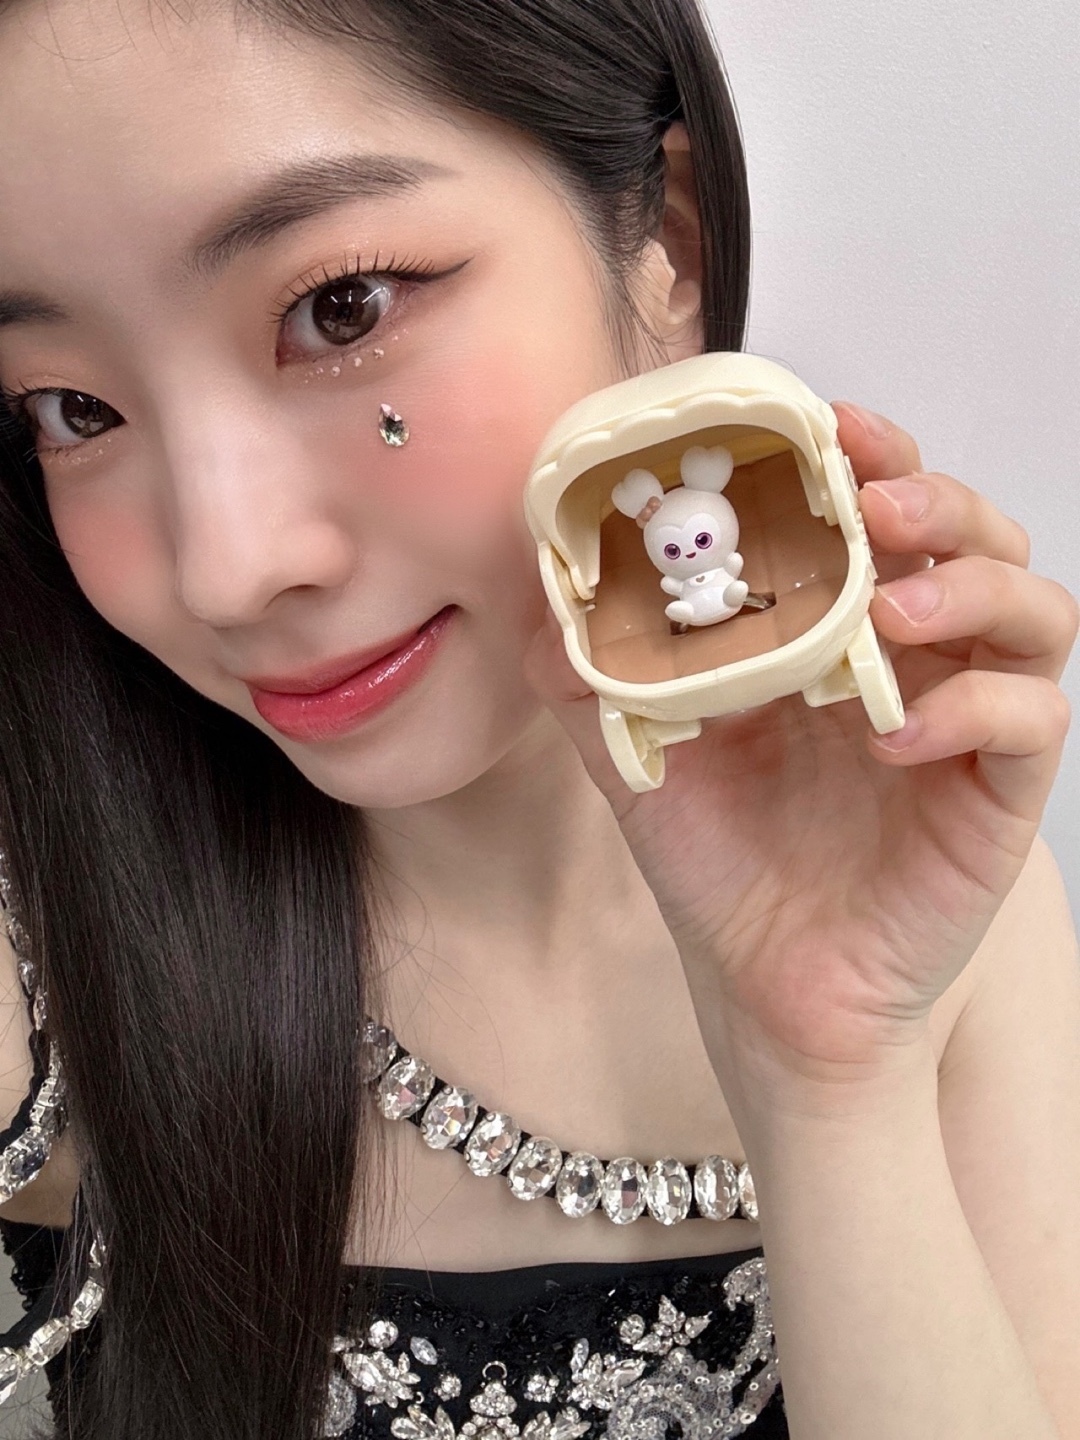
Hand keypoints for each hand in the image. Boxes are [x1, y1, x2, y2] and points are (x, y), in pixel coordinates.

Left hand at [527, 403, 1077, 1095]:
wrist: (771, 990)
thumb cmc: (723, 865)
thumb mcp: (640, 762)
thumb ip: (595, 679)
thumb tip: (541, 598)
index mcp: (840, 627)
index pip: (881, 509)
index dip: (868, 454)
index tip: (824, 424)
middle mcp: (916, 658)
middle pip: (975, 535)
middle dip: (934, 498)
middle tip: (872, 501)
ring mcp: (968, 721)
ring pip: (1032, 610)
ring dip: (969, 587)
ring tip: (888, 612)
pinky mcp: (1000, 794)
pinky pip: (1033, 721)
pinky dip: (976, 708)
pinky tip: (898, 734)